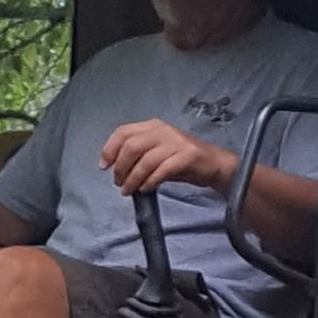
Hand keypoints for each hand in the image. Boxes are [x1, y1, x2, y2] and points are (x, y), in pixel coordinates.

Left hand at [100, 119, 234, 197]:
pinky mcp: (187, 156)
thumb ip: (138, 154)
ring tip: (128, 191)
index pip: (123, 132)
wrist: (214, 165)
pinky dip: (150, 181)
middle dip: (120, 167)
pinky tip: (146, 189)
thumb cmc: (182, 160)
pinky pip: (162, 170)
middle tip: (118, 183)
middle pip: (131, 146)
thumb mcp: (157, 151)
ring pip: (145, 160)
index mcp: (153, 126)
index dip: (109, 149)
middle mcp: (163, 130)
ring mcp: (176, 142)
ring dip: (133, 179)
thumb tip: (114, 166)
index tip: (104, 166)